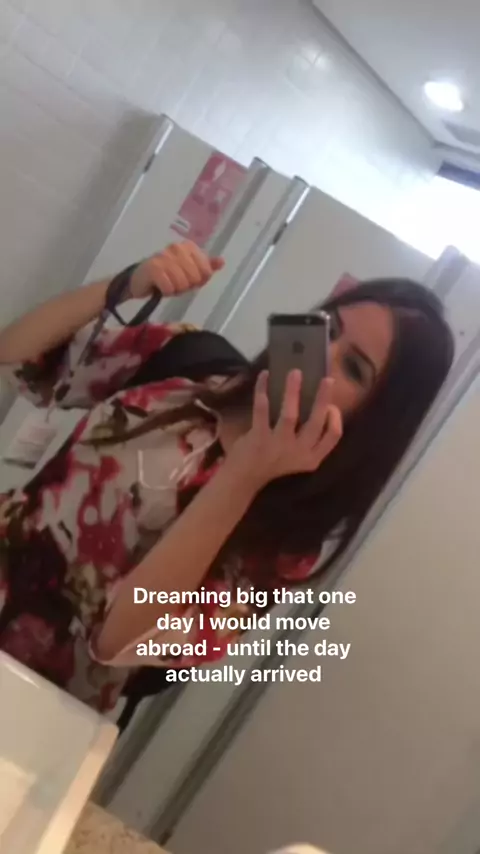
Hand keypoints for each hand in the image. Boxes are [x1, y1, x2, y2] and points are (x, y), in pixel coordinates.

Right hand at [129, 241, 224, 299]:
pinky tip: (160, 287)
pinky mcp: (153, 268)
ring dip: (176, 290)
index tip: (188, 280)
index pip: (206, 271)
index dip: (199, 281)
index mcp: (188, 247)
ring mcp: (164, 256)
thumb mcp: (190, 272)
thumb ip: (206, 267)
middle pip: (195, 277)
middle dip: (187, 286)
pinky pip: (169, 287)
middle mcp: (177, 247)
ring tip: (168, 285)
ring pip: (183, 283)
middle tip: (176, 283)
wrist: (141, 280)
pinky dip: (166, 292)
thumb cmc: (168, 276)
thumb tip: (222, 262)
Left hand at [228, 370, 341, 489]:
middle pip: (316, 422)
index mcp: (312, 458)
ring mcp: (278, 446)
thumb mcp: (298, 457)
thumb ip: (308, 438)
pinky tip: (264, 376)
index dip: (336, 418)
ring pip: (290, 415)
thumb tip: (316, 401)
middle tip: (327, 379)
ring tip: (295, 372)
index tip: (332, 404)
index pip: (333, 436)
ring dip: (293, 391)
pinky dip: (262, 390)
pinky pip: (262, 410)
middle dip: (323, 398)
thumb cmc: (273, 462)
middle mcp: (298, 453)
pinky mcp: (259, 439)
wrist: (244, 478)